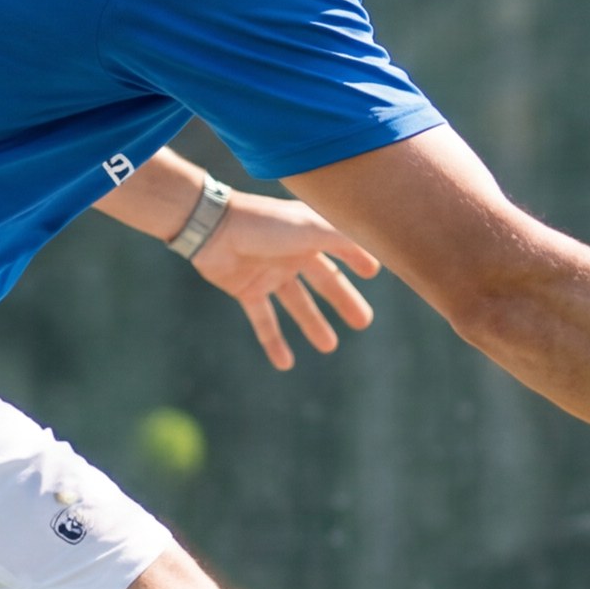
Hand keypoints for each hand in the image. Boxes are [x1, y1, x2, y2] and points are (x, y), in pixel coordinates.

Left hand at [194, 192, 382, 368]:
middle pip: (323, 282)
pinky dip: (273, 341)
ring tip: (329, 346)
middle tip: (363, 322)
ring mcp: (269, 273)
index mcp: (308, 235)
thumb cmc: (264, 223)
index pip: (341, 248)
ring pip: (296, 304)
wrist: (211, 228)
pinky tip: (285, 364)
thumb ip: (344, 241)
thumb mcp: (311, 228)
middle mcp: (291, 253)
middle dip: (343, 301)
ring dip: (312, 325)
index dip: (358, 259)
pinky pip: (263, 320)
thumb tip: (378, 256)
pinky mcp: (247, 290)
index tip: (373, 274)